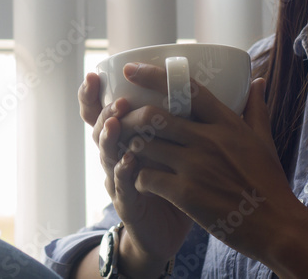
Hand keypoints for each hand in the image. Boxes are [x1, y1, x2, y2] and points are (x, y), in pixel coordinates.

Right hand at [78, 73, 192, 269]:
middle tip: (119, 100)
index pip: (103, 110)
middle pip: (100, 127)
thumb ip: (184, 120)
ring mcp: (118, 179)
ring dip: (110, 137)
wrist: (167, 233)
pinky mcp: (127, 203)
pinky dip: (124, 172)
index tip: (94, 74)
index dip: (94, 94)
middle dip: (105, 111)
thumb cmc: (171, 184)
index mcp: (127, 138)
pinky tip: (129, 160)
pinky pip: (122, 185)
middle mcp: (117, 154)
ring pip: (107, 153)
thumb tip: (214, 87)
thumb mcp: (174, 149)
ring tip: (116, 122)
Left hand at [114, 63, 302, 264]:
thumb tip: (259, 80)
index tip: (130, 69)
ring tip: (123, 149)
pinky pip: (147, 177)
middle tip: (118, 119)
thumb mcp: (264, 140)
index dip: (153, 76)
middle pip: (154, 116)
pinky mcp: (187, 194)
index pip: (186, 89)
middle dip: (129, 116)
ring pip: (144, 145)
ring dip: (128, 147)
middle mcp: (209, 139)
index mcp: (226, 123)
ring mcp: (196, 166)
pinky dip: (136, 177)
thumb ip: (256, 108)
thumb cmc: (270, 184)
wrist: (277, 227)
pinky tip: (138, 181)